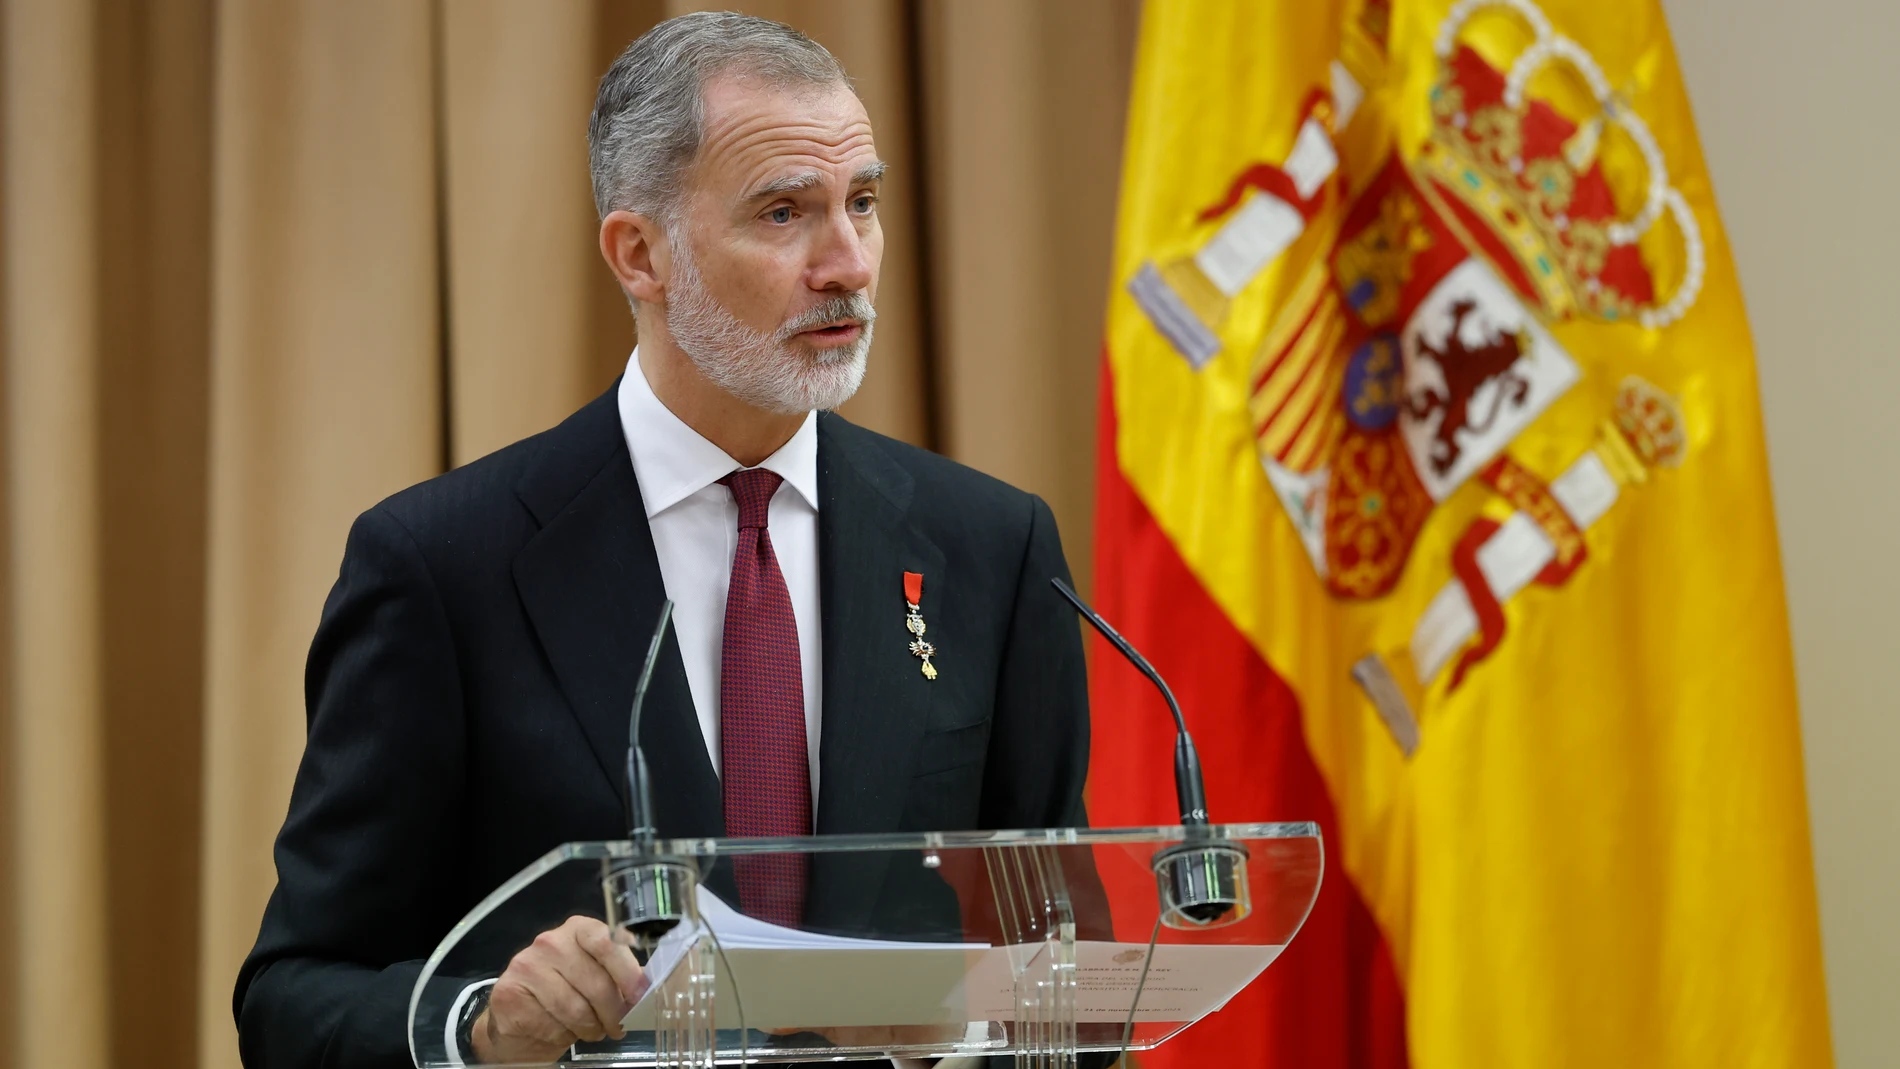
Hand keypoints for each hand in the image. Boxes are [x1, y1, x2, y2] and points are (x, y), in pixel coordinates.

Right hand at [470, 915, 645, 1064]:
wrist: (517, 1014)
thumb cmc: (563, 991)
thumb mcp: (592, 974)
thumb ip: (617, 975)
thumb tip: (646, 989)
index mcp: (578, 930)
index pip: (607, 942)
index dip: (627, 972)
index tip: (639, 996)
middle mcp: (550, 942)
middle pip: (595, 983)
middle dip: (613, 1013)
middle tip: (618, 1027)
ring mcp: (527, 967)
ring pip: (575, 1010)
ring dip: (591, 1028)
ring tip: (593, 1031)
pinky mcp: (510, 995)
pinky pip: (551, 1025)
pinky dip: (563, 1037)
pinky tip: (562, 1032)